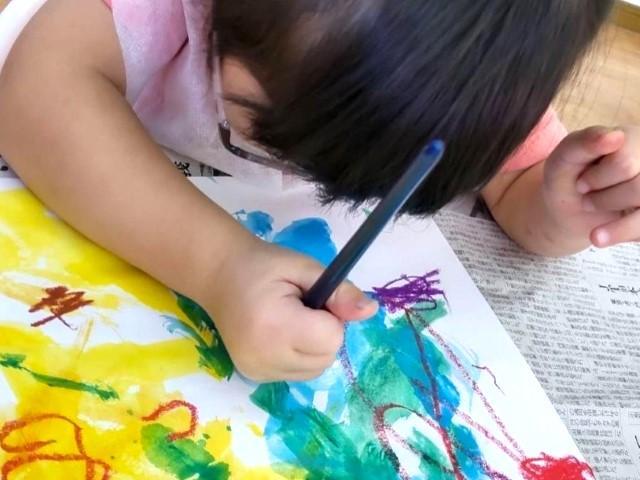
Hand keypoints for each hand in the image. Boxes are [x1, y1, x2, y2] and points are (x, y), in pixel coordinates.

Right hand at [205, 236, 377, 382]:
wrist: (219, 274)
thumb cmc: (264, 266)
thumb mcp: (305, 268)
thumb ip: (339, 291)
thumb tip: (371, 311)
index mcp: (275, 326)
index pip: (331, 339)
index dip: (332, 317)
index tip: (313, 300)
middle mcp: (264, 357)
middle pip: (326, 358)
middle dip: (325, 333)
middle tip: (302, 307)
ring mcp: (257, 372)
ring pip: (315, 370)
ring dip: (314, 347)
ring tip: (292, 320)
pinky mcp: (254, 377)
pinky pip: (297, 373)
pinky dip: (299, 356)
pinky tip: (281, 335)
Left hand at [542, 126, 635, 250]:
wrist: (571, 206)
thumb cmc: (571, 173)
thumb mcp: (566, 156)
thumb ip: (584, 142)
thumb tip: (616, 137)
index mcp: (638, 138)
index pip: (625, 164)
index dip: (596, 179)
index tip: (581, 182)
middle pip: (639, 188)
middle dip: (603, 199)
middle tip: (587, 197)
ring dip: (614, 220)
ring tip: (595, 210)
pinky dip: (620, 234)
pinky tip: (601, 234)